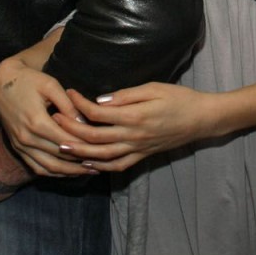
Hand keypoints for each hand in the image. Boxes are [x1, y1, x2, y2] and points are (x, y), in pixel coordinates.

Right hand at [0, 56, 91, 176]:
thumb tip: (85, 123)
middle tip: (103, 162)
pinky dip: (54, 173)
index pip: (68, 141)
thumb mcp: (51, 86)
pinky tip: (70, 172)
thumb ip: (68, 106)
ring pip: (49, 168)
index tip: (104, 147)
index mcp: (37, 122)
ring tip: (91, 171)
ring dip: (70, 172)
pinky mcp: (18, 148)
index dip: (87, 146)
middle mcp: (27, 138)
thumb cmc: (29, 80)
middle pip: (60, 157)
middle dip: (82, 161)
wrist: (2, 82)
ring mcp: (21, 146)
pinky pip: (37, 168)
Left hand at [53, 83, 219, 172]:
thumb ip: (126, 95)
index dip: (80, 103)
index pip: (98, 113)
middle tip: (55, 119)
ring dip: (79, 152)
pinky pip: (117, 165)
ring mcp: (137, 149)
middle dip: (71, 129)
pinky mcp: (142, 156)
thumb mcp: (154, 88)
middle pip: (94, 137)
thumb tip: (100, 100)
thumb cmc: (179, 98)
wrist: (201, 119)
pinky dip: (100, 166)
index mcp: (134, 116)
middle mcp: (133, 136)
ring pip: (102, 156)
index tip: (69, 92)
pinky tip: (87, 163)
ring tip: (61, 145)